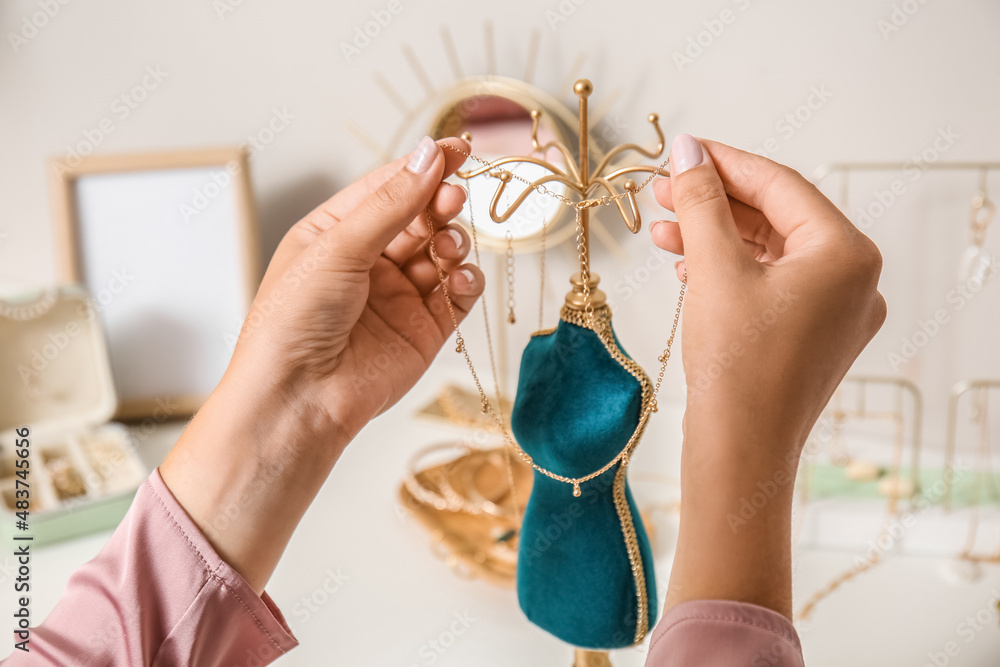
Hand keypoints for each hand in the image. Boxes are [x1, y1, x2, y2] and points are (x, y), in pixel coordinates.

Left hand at [161, 137, 482, 591]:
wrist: (299, 399)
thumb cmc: (293, 322)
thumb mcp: (338, 247)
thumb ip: (391, 203)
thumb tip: (428, 155)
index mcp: (337, 233)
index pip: (389, 187)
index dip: (423, 166)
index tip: (458, 148)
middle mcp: (370, 261)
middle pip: (421, 215)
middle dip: (440, 202)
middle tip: (452, 197)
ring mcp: (400, 295)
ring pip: (444, 251)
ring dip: (453, 241)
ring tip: (445, 247)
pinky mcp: (424, 330)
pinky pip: (458, 294)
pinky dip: (466, 281)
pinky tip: (459, 278)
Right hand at [649, 135, 884, 616]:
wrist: (741, 453)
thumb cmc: (736, 364)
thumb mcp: (715, 269)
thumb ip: (703, 202)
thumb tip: (687, 150)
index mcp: (847, 254)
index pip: (781, 186)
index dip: (724, 163)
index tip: (680, 151)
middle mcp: (854, 280)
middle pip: (776, 218)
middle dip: (715, 203)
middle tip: (663, 191)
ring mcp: (836, 312)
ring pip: (770, 253)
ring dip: (715, 237)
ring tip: (662, 230)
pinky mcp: (812, 337)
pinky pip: (770, 286)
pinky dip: (729, 271)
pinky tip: (687, 267)